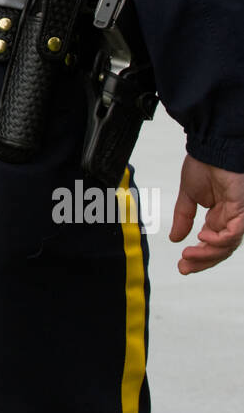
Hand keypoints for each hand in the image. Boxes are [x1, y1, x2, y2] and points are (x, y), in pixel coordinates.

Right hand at [170, 154, 243, 273]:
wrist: (210, 145)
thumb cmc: (203, 163)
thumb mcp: (188, 196)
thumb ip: (183, 217)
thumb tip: (176, 238)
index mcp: (219, 216)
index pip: (213, 245)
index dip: (198, 258)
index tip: (181, 266)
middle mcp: (230, 218)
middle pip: (221, 250)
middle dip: (202, 262)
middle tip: (184, 268)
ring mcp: (238, 214)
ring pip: (228, 245)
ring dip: (207, 254)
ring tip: (188, 255)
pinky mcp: (241, 209)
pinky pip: (233, 232)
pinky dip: (218, 239)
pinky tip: (202, 237)